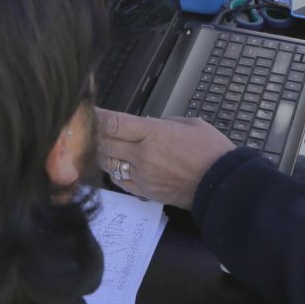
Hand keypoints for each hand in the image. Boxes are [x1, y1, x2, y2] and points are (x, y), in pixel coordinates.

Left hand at [96, 109, 234, 209]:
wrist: (222, 185)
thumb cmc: (211, 151)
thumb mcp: (189, 124)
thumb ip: (162, 123)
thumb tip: (144, 124)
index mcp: (153, 133)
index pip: (113, 123)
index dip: (95, 117)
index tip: (84, 111)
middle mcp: (142, 155)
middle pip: (103, 144)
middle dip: (91, 135)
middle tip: (82, 128)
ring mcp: (141, 175)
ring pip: (107, 162)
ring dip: (99, 153)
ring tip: (95, 144)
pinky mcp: (144, 192)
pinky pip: (118, 180)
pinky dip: (113, 170)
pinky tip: (114, 162)